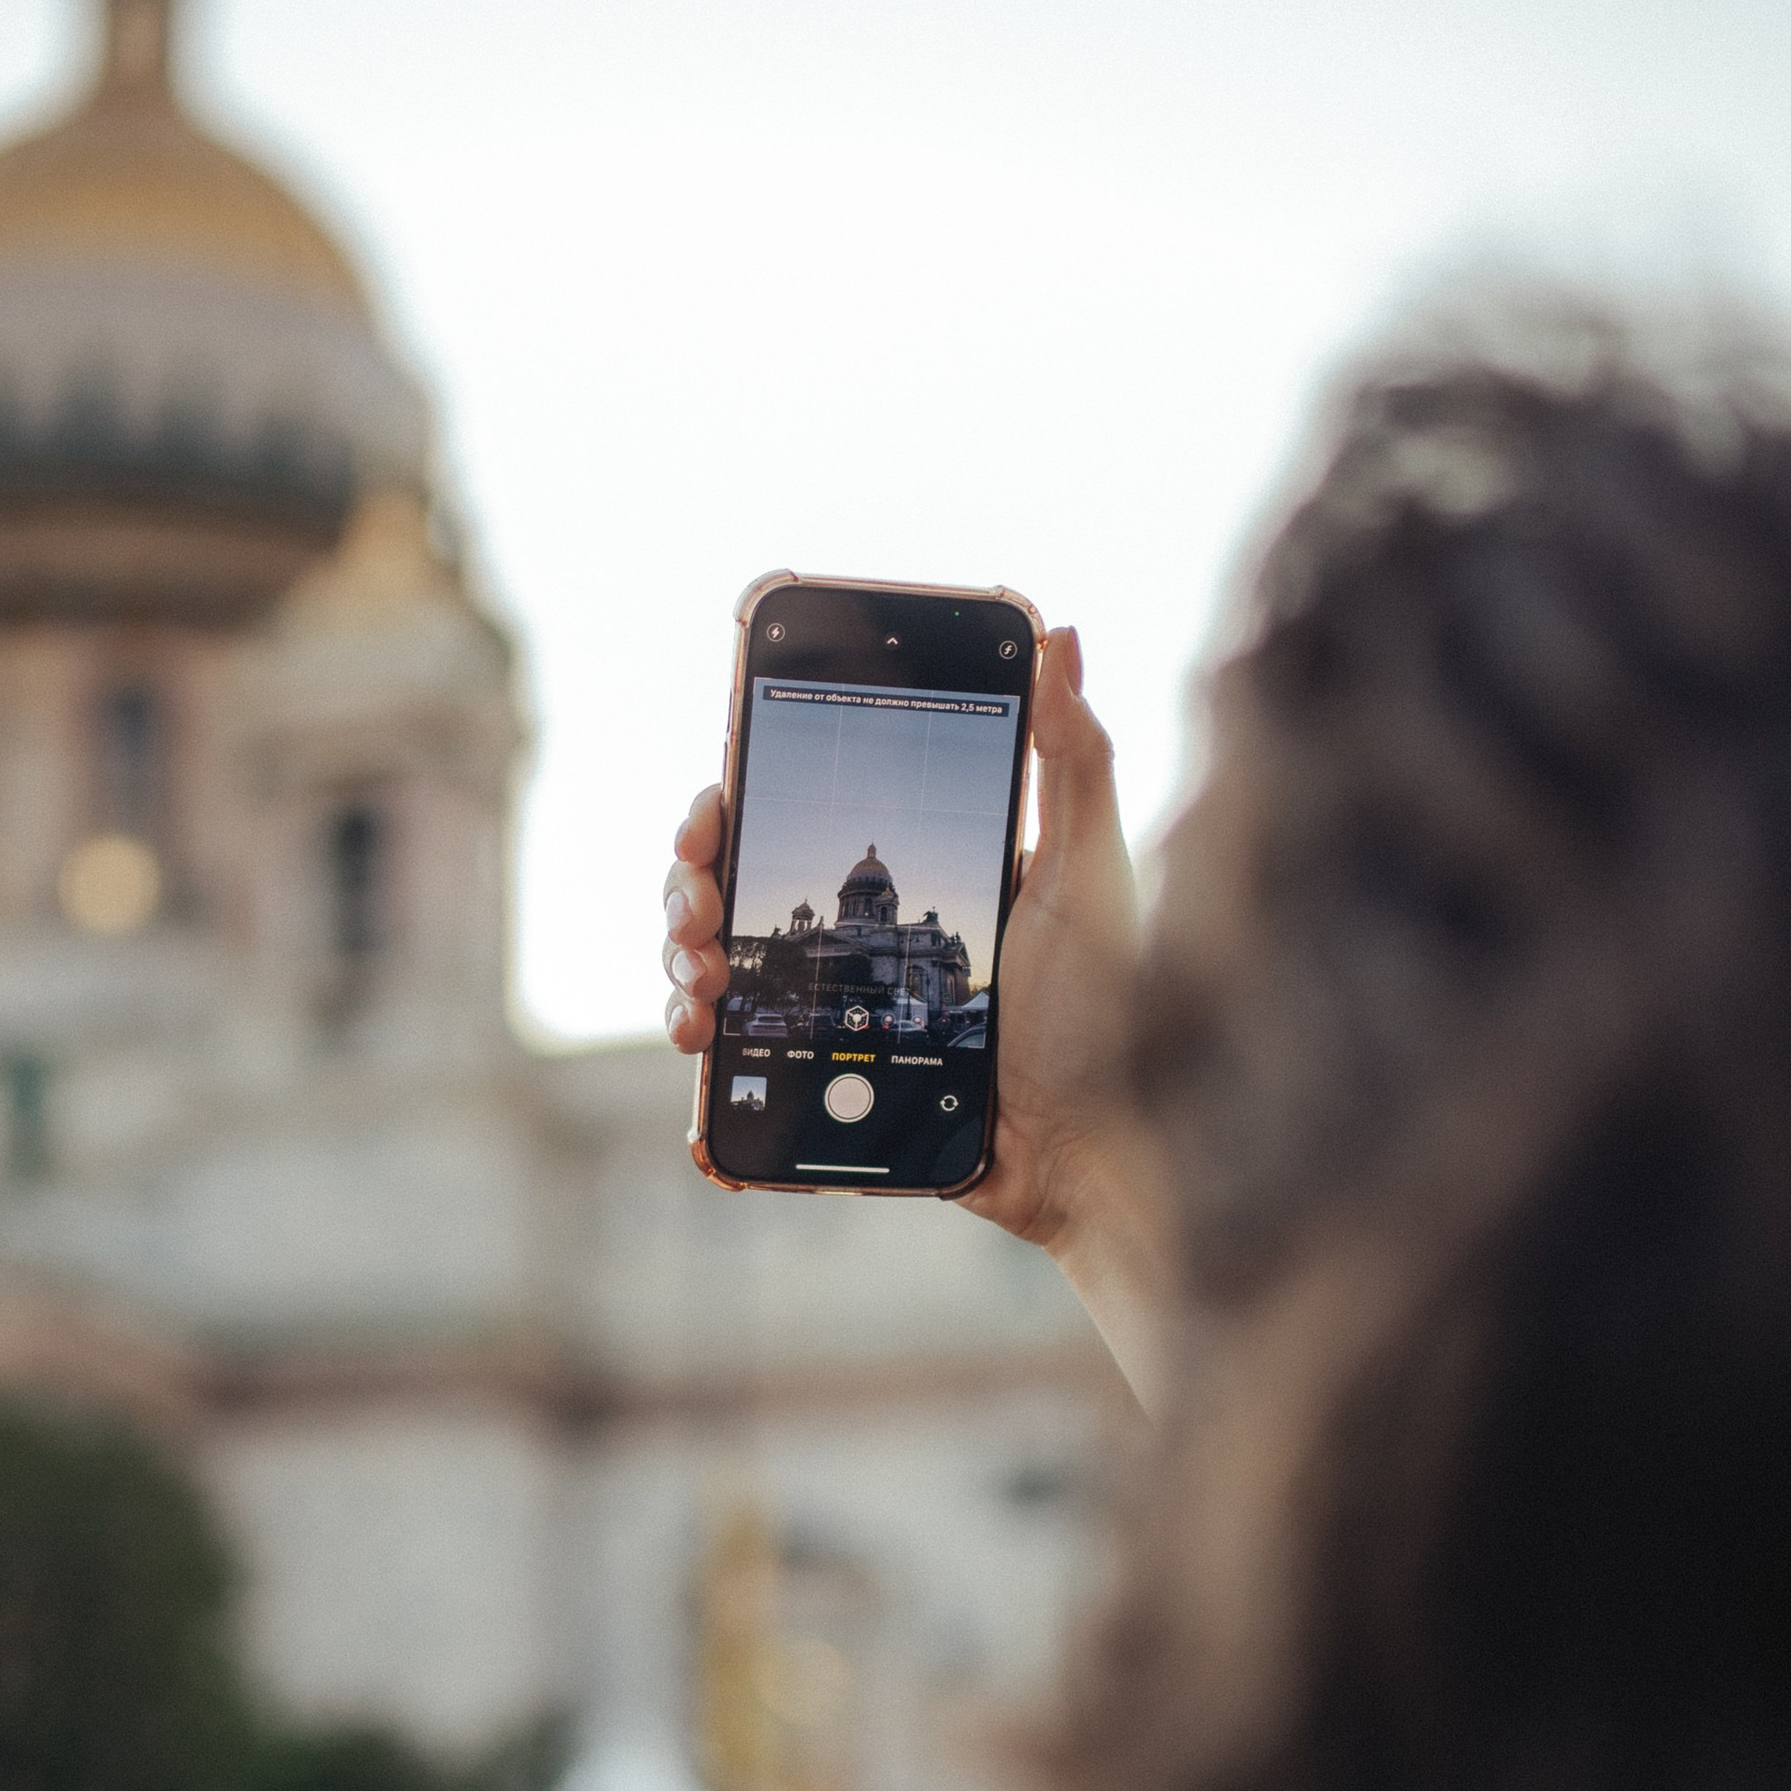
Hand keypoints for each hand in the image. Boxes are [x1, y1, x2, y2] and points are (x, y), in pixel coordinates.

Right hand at [660, 627, 1168, 1401]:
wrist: (1092, 1157)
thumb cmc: (1110, 1017)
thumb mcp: (1090, 877)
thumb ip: (1074, 759)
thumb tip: (1058, 633)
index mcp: (912, 865)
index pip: (798, 796)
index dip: (740, 779)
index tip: (720, 782)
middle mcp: (860, 929)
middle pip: (733, 874)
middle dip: (690, 875)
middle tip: (698, 899)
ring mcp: (834, 1005)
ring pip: (714, 960)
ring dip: (680, 960)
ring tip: (700, 990)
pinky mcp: (825, 1080)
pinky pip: (740, 1065)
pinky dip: (704, 1066)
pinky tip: (700, 1063)